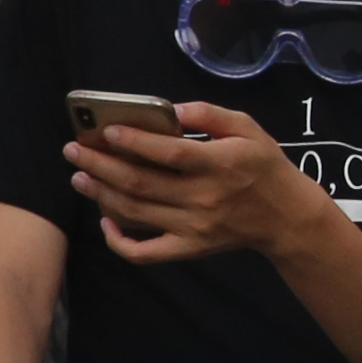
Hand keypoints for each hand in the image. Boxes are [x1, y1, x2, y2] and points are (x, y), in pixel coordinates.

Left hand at [72, 102, 329, 266]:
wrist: (288, 217)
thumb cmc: (265, 167)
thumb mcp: (248, 129)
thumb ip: (209, 115)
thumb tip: (169, 109)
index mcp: (221, 164)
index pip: (169, 153)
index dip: (133, 141)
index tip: (106, 130)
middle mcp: (204, 198)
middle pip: (140, 183)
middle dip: (100, 165)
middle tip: (73, 151)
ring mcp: (194, 228)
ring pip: (135, 212)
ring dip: (100, 194)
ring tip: (80, 178)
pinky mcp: (189, 249)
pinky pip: (145, 252)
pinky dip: (118, 242)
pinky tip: (105, 223)